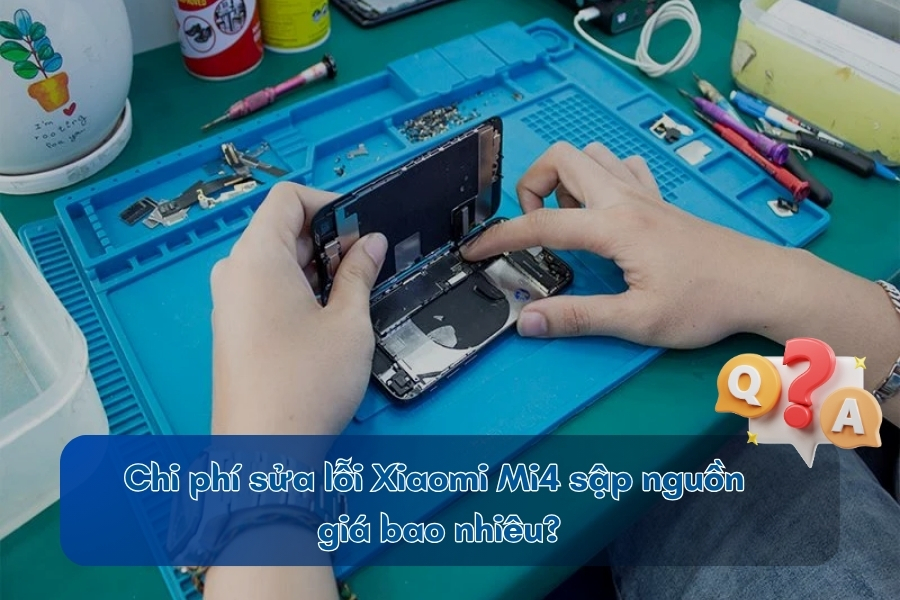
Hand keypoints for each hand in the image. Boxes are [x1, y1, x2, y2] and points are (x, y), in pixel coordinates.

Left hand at [209, 183, 386, 435]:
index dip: (329, 202)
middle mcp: (234, 273)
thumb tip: (371, 243)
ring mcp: (228, 302)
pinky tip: (325, 317)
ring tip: (350, 294)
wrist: (263, 452)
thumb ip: (359, 273)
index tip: (361, 227)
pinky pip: (264, 288)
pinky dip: (296, 288)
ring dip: (314, 266)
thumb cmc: (307, 384)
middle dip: (326, 237)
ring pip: (274, 261)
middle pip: (280, 228)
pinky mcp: (232, 329)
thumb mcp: (348, 322)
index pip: (287, 198)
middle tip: (366, 264)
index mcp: (256, 258)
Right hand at [462, 141, 798, 348]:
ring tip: (570, 222)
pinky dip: (601, 178)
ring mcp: (645, 193)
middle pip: (563, 157)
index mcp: (614, 226)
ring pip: (593, 155)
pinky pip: (623, 167)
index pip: (541, 224)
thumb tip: (528, 321)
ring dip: (568, 179)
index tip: (474, 250)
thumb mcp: (637, 320)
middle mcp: (625, 199)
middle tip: (534, 225)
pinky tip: (606, 212)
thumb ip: (578, 318)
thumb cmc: (705, 302)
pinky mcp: (661, 200)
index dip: (500, 236)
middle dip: (533, 184)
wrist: (761, 283)